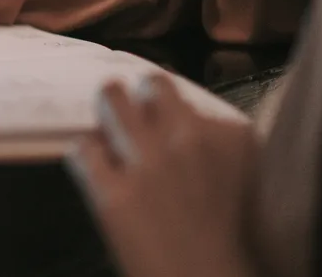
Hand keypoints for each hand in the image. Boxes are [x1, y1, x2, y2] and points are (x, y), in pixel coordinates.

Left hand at [64, 75, 259, 276]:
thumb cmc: (227, 238)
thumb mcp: (238, 176)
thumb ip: (210, 140)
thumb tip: (172, 114)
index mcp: (231, 136)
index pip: (184, 93)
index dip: (166, 107)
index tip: (161, 119)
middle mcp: (190, 140)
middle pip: (150, 84)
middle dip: (136, 97)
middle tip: (128, 114)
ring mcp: (148, 163)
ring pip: (111, 99)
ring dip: (107, 114)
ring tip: (108, 131)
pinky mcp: (113, 192)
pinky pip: (83, 148)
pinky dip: (86, 157)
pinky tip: (96, 171)